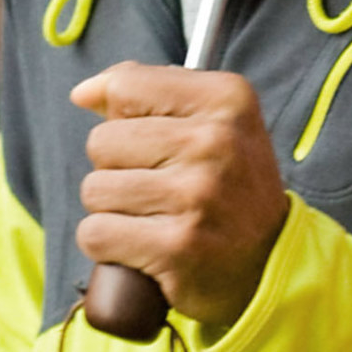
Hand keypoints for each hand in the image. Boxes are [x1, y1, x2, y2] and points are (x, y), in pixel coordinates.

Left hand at [71, 63, 291, 332]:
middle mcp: (217, 141)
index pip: (125, 87)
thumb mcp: (211, 122)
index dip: (123, 118)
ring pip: (94, 189)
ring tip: (155, 217)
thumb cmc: (227, 187)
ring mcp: (196, 195)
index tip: (153, 141)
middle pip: (102, 141)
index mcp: (228, 99)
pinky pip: (95, 234)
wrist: (268, 264)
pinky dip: (108, 246)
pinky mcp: (176, 246)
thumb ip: (146, 93)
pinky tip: (144, 245)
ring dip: (113, 210)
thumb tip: (83, 93)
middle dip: (117, 168)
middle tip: (161, 188)